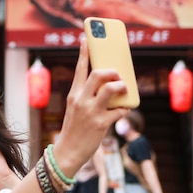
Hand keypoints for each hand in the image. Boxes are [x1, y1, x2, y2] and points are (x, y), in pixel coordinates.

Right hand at [52, 38, 130, 177]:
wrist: (68, 152)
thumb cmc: (74, 130)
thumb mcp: (76, 109)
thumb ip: (88, 97)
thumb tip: (110, 87)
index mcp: (73, 95)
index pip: (80, 69)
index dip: (84, 52)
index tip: (87, 39)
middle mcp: (81, 100)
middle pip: (99, 74)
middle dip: (113, 71)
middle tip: (118, 76)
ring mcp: (91, 111)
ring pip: (112, 88)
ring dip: (122, 87)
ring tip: (124, 90)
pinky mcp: (101, 123)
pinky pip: (120, 110)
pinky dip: (125, 110)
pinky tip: (123, 112)